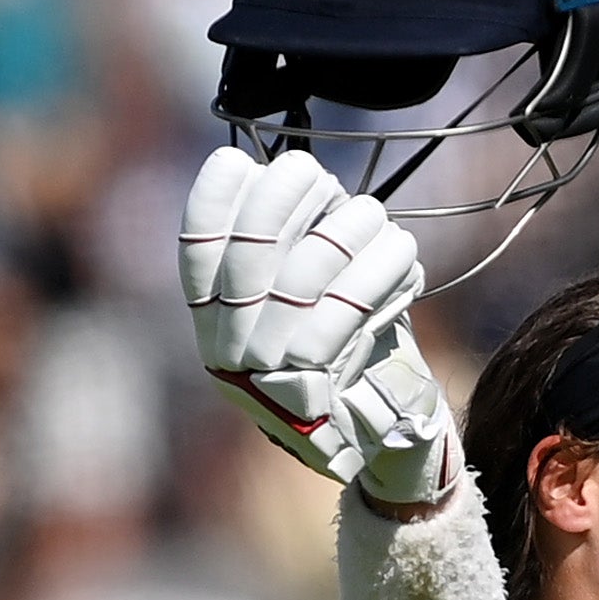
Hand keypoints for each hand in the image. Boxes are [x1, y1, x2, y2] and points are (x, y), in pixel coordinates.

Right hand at [178, 146, 458, 505]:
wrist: (384, 439)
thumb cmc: (352, 350)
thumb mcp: (312, 296)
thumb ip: (291, 245)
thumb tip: (288, 174)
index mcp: (214, 325)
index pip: (197, 254)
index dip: (212, 202)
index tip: (238, 160)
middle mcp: (228, 352)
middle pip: (247, 258)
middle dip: (281, 202)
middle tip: (316, 173)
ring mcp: (267, 377)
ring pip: (302, 280)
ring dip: (342, 232)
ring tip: (371, 213)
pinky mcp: (316, 394)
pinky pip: (345, 314)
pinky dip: (378, 270)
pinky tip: (401, 250)